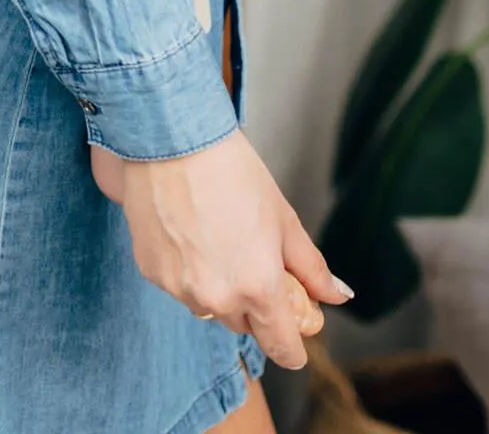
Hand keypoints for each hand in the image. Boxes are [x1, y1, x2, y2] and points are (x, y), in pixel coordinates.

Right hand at [97, 131, 347, 367]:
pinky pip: (179, 287)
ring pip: (209, 307)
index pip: (280, 346)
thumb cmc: (233, 172)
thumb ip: (311, 268)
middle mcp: (217, 298)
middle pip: (244, 325)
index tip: (296, 342)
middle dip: (255, 305)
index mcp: (258, 288)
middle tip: (257, 264)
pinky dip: (188, 272)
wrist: (173, 141)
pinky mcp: (152, 274)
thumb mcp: (284, 219)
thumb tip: (336, 294)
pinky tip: (190, 234)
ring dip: (220, 290)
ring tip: (219, 240)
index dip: (293, 348)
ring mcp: (180, 289)